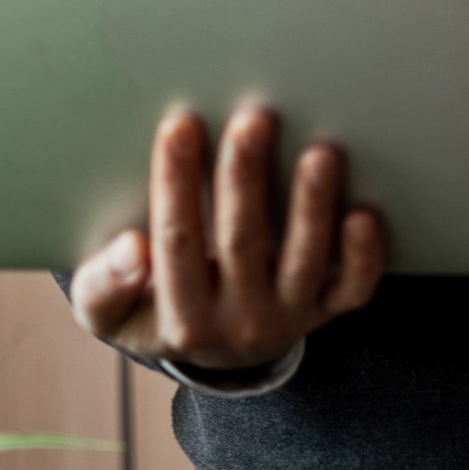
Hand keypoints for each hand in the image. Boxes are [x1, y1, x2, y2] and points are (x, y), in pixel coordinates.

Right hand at [69, 104, 385, 375]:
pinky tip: (364, 212)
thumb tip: (130, 249)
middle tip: (252, 119)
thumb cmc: (155, 304)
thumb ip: (103, 285)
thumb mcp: (110, 311)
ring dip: (312, 207)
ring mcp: (289, 313)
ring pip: (305, 261)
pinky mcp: (329, 306)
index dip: (176, 183)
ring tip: (318, 154)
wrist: (218, 349)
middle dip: (245, 178)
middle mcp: (240, 320)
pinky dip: (365, 255)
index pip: (176, 242)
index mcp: (182, 318)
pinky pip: (354, 288)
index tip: (179, 124)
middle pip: (243, 244)